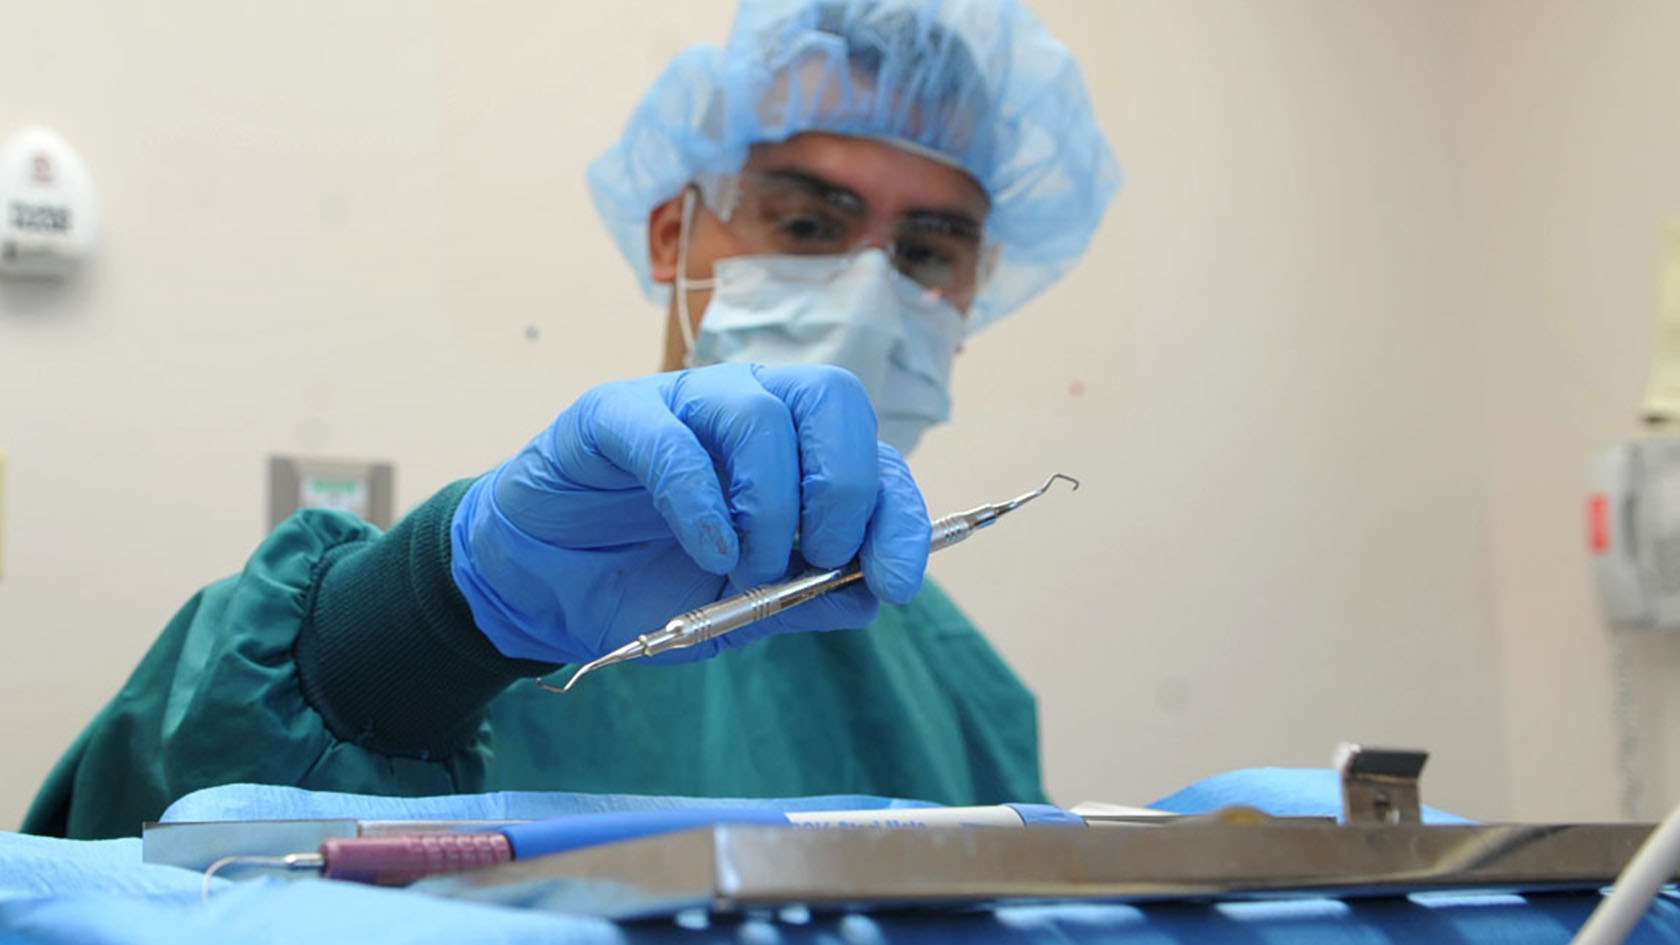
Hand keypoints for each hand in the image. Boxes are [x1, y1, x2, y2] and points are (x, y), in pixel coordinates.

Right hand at [450, 363, 930, 664]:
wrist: (548, 587)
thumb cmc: (651, 582)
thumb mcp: (741, 609)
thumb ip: (805, 598)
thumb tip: (873, 595)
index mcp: (797, 453)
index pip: (875, 459)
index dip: (899, 517)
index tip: (896, 581)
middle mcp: (752, 411)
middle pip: (833, 399)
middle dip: (842, 487)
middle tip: (820, 556)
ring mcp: (685, 404)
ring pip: (759, 412)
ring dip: (769, 504)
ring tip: (744, 566)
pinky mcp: (617, 414)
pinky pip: (672, 437)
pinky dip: (701, 502)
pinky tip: (706, 552)